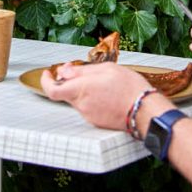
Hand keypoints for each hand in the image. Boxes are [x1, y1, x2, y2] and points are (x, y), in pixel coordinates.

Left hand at [40, 61, 155, 130]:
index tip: (48, 73)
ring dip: (83, 90)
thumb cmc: (130, 88)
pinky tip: (106, 94)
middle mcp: (82, 105)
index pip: (52, 90)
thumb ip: (82, 70)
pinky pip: (88, 107)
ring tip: (103, 82)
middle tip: (81, 71)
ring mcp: (89, 115)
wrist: (145, 110)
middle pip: (66, 93)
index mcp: (81, 90)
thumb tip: (64, 71)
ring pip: (78, 100)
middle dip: (70, 81)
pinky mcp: (97, 122)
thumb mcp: (106, 69)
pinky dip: (91, 99)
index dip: (46, 81)